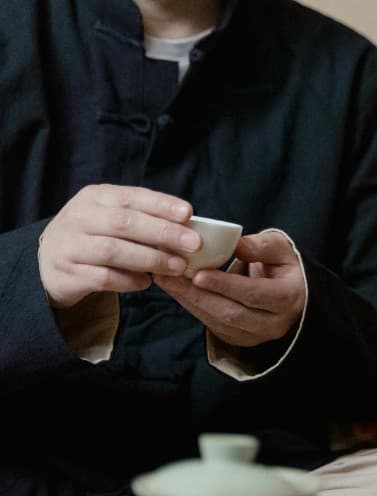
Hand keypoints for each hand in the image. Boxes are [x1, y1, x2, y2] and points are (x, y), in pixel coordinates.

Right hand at [38, 185, 198, 307]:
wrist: (48, 263)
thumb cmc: (93, 236)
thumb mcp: (110, 217)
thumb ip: (142, 217)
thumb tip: (186, 224)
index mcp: (93, 197)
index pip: (131, 197)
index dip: (161, 204)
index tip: (188, 214)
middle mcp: (78, 217)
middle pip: (124, 223)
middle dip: (163, 233)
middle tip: (194, 244)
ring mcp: (69, 246)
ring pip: (114, 251)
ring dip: (151, 259)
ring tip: (178, 266)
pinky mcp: (67, 273)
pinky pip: (104, 278)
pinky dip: (130, 281)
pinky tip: (147, 283)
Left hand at [154, 229, 305, 347]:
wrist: (291, 293)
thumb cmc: (284, 266)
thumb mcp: (280, 249)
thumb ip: (261, 246)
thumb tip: (235, 245)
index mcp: (288, 298)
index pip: (254, 294)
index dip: (225, 286)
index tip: (198, 274)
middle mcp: (274, 323)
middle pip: (230, 313)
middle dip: (197, 295)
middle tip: (169, 275)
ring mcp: (255, 335)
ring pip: (217, 321)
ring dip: (188, 301)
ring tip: (165, 279)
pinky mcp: (238, 338)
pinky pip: (211, 324)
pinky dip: (191, 306)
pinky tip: (175, 289)